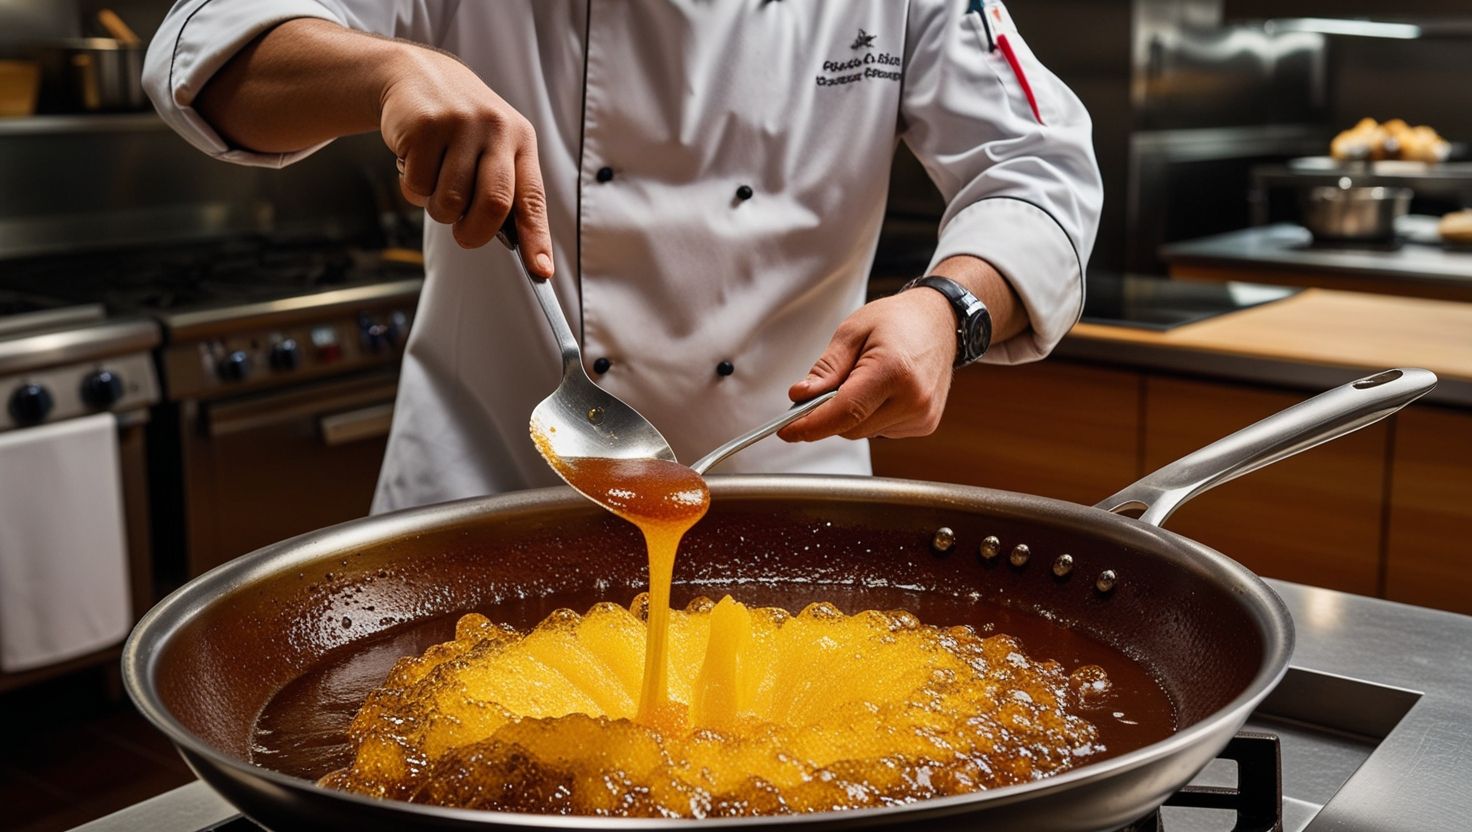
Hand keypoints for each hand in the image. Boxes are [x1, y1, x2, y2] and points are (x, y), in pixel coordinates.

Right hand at [378, 47, 552, 272]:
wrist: (418, 74)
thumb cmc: (462, 126)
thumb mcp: (493, 145)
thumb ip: (505, 189)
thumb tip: (520, 248)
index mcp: (521, 140)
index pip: (533, 199)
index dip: (536, 240)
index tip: (541, 272)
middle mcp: (497, 130)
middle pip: (494, 204)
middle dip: (476, 233)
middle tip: (464, 235)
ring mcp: (461, 125)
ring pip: (450, 201)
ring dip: (438, 209)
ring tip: (436, 184)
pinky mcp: (425, 126)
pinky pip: (418, 185)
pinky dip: (413, 188)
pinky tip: (416, 162)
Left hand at [778, 289, 957, 441]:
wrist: (941, 322)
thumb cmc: (898, 321)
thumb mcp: (852, 332)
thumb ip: (826, 369)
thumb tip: (801, 397)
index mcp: (894, 370)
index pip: (845, 412)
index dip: (811, 425)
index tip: (787, 430)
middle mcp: (914, 398)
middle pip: (850, 427)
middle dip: (828, 414)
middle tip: (823, 389)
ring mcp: (922, 415)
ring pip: (863, 432)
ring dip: (852, 415)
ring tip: (865, 379)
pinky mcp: (925, 425)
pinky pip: (881, 431)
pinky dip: (871, 416)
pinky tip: (882, 391)